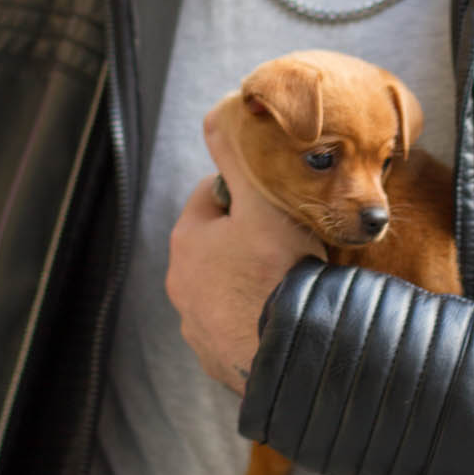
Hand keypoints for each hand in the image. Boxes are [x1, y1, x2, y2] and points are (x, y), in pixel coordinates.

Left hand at [165, 105, 324, 395]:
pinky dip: (251, 318)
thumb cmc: (280, 271)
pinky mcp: (214, 358)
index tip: (278, 204)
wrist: (294, 352)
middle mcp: (179, 284)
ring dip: (248, 280)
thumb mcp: (263, 202)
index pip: (213, 196)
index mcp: (187, 240)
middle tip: (289, 242)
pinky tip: (280, 316)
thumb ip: (237, 158)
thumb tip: (216, 116)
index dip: (249, 194)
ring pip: (224, 286)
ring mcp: (195, 325)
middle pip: (218, 243)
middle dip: (248, 239)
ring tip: (287, 281)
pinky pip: (232, 326)